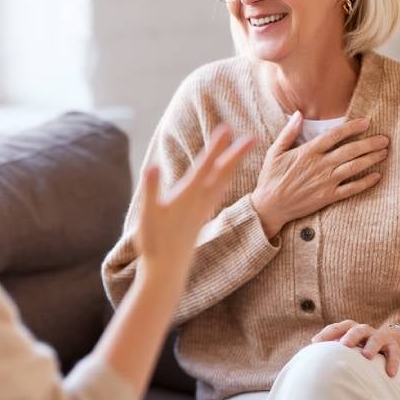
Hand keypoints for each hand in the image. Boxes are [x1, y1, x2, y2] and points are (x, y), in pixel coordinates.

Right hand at [135, 125, 254, 282]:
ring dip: (233, 165)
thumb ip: (151, 189)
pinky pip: (218, 193)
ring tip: (243, 152)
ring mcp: (203, 210)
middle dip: (235, 154)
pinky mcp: (201, 218)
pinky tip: (225, 180)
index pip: (206, 166)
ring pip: (223, 182)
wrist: (166, 270)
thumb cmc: (155, 242)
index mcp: (189, 196)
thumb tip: (151, 167)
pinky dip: (225, 181)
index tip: (227, 129)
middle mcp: (201, 201)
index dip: (216, 147)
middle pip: (222, 172)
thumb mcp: (148, 214)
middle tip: (252, 137)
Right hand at [251, 112, 388, 236]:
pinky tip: (377, 176)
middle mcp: (319, 165)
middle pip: (350, 150)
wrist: (269, 206)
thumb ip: (288, 132)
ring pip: (354, 167)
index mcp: (307, 152)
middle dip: (369, 143)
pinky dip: (365, 182)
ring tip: (384, 152)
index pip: (334, 136)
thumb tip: (298, 114)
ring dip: (371, 159)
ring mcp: (325, 182)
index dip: (352, 127)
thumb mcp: (274, 152)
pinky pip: (351, 189)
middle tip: (385, 138)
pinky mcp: (328, 197)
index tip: (366, 122)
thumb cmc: (270, 178)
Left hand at [311, 320, 399, 376]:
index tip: (315, 343)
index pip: (337, 327)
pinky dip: (393, 362)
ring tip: (366, 356)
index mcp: (350, 329)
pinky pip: (394, 353)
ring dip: (371, 346)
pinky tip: (390, 374)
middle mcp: (364, 330)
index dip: (326, 333)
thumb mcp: (348, 347)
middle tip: (344, 345)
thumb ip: (333, 351)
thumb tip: (309, 362)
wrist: (390, 343)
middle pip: (356, 329)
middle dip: (350, 336)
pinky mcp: (394, 347)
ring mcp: (380, 337)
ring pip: (376, 338)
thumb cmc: (360, 348)